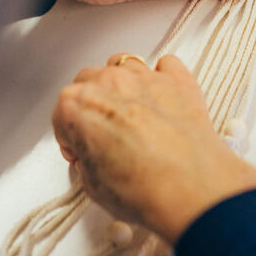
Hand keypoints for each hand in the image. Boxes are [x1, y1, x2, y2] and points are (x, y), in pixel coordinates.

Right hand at [53, 54, 255, 242]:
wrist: (192, 190)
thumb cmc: (144, 189)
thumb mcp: (93, 186)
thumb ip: (87, 160)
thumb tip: (95, 157)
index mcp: (78, 105)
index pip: (62, 113)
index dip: (70, 135)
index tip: (80, 149)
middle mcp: (109, 82)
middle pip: (89, 81)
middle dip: (92, 104)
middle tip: (104, 133)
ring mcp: (145, 76)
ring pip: (123, 64)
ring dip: (122, 84)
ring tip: (132, 112)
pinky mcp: (178, 80)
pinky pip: (166, 65)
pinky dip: (162, 76)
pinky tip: (162, 97)